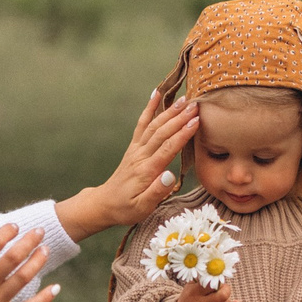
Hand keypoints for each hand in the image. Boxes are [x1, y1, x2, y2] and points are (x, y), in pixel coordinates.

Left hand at [57, 90, 201, 239]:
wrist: (105, 203)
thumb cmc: (127, 208)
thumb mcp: (143, 208)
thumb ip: (157, 192)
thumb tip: (170, 175)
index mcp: (146, 170)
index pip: (167, 148)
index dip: (182, 134)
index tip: (196, 122)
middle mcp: (140, 156)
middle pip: (162, 132)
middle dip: (179, 118)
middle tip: (196, 106)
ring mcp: (136, 149)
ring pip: (153, 125)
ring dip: (169, 111)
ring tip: (184, 99)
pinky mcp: (134, 146)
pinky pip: (142, 124)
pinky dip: (149, 108)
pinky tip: (156, 94)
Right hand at [175, 279, 233, 301]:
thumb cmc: (190, 298)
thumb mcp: (191, 286)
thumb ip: (203, 280)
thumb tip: (218, 274)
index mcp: (193, 294)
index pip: (212, 284)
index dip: (218, 282)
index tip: (218, 283)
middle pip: (223, 295)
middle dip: (226, 290)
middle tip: (223, 289)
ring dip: (226, 300)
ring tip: (219, 300)